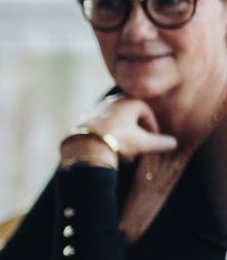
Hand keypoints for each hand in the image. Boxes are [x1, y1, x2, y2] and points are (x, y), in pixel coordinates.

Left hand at [63, 96, 178, 167]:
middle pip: (130, 119)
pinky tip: (112, 155)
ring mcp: (96, 110)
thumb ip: (161, 143)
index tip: (155, 140)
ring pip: (116, 126)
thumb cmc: (119, 139)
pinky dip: (110, 140)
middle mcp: (111, 102)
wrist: (86, 145)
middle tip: (141, 150)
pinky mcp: (84, 120)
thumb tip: (174, 144)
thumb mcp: (144, 143)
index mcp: (127, 101)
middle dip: (138, 136)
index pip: (146, 112)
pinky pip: (102, 129)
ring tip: (128, 158)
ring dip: (124, 141)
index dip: (153, 127)